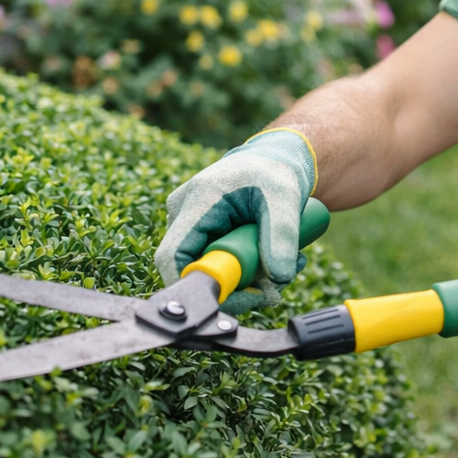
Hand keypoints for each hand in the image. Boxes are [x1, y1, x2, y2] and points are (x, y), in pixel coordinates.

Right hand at [154, 128, 316, 313]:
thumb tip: (279, 278)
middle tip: (272, 288)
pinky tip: (269, 262)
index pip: (172, 256)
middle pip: (193, 269)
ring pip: (209, 270)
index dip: (195, 285)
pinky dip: (244, 272)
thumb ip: (282, 237)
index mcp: (199, 200)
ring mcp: (190, 224)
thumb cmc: (275, 171)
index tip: (236, 298)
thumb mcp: (285, 199)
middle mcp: (184, 213)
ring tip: (281, 266)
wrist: (273, 159)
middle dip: (234, 287)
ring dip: (246, 281)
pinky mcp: (200, 234)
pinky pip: (216, 264)